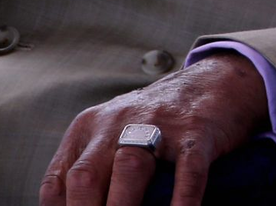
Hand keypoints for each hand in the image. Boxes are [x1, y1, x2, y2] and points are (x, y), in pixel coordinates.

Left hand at [39, 51, 269, 205]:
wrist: (217, 81)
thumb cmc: (157, 124)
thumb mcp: (113, 135)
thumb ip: (92, 173)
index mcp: (90, 126)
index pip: (58, 183)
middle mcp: (118, 120)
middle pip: (85, 176)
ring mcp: (160, 122)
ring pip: (129, 167)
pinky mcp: (197, 129)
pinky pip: (187, 170)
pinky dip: (181, 200)